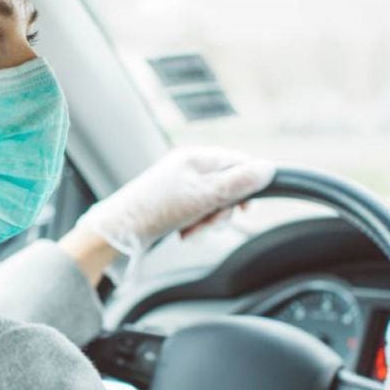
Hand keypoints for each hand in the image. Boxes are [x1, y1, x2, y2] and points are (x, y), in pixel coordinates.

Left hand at [73, 146, 274, 256]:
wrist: (119, 230)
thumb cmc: (156, 209)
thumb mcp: (202, 196)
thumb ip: (236, 183)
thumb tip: (269, 168)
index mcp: (197, 157)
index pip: (240, 164)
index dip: (247, 187)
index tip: (244, 209)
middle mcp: (190, 167)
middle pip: (229, 187)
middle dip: (222, 210)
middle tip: (206, 222)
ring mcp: (183, 185)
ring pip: (215, 204)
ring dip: (207, 222)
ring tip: (189, 231)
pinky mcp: (176, 203)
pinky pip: (199, 213)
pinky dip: (195, 226)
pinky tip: (182, 232)